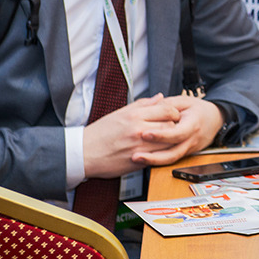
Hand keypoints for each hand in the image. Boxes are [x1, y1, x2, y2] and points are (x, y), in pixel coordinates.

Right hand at [81, 95, 222, 177]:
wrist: (84, 153)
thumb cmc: (100, 133)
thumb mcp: (120, 113)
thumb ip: (143, 105)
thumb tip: (160, 97)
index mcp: (134, 115)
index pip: (166, 109)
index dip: (174, 112)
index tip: (173, 115)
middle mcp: (138, 129)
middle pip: (170, 125)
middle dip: (175, 126)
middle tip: (174, 127)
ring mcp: (139, 146)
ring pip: (168, 141)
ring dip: (171, 140)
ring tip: (167, 139)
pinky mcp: (139, 161)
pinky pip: (159, 156)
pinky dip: (163, 153)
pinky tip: (160, 150)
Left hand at [133, 95, 223, 164]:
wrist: (215, 120)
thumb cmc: (199, 110)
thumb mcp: (184, 101)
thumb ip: (167, 104)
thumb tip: (151, 107)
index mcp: (193, 124)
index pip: (177, 133)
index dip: (161, 135)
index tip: (145, 133)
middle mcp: (191, 140)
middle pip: (174, 153)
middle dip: (154, 156)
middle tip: (136, 155)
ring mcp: (188, 149)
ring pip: (171, 160)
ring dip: (153, 161)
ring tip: (136, 158)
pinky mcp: (184, 153)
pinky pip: (171, 159)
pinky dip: (157, 160)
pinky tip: (144, 159)